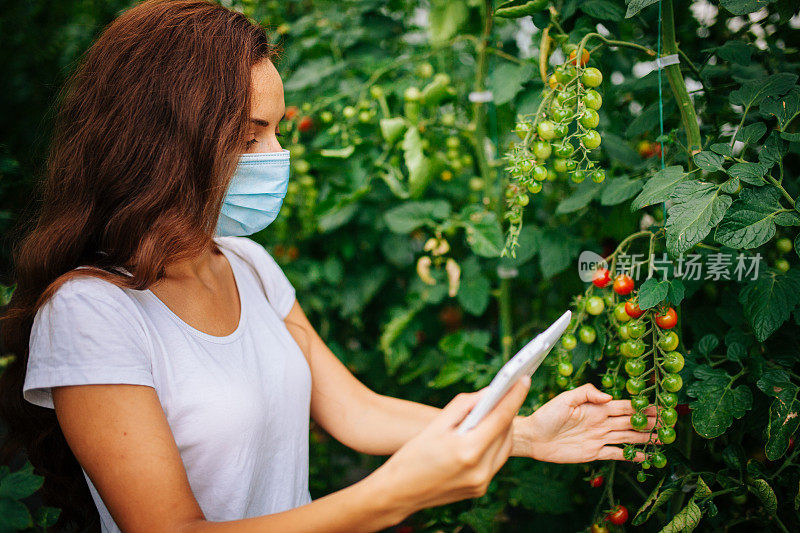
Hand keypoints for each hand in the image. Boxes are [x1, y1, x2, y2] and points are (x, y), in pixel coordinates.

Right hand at [372, 377, 530, 520]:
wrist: (398, 493)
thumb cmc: (412, 455)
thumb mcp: (435, 424)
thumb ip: (464, 406)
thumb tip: (488, 393)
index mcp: (467, 451)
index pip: (501, 418)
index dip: (514, 396)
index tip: (524, 379)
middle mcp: (480, 470)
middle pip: (506, 433)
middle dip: (508, 410)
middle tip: (508, 391)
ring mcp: (481, 483)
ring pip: (504, 448)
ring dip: (503, 428)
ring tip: (498, 410)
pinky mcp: (480, 490)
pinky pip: (495, 461)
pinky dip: (494, 444)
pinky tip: (487, 432)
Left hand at [513, 383, 656, 462]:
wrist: (533, 437)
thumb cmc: (546, 415)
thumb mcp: (565, 399)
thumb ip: (587, 393)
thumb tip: (609, 397)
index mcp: (596, 408)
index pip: (623, 406)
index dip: (640, 407)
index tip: (658, 407)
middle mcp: (601, 422)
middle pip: (629, 422)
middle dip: (648, 422)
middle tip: (668, 424)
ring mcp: (598, 438)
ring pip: (626, 437)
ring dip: (643, 438)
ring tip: (661, 439)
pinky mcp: (593, 452)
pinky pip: (615, 453)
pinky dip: (630, 455)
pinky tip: (643, 456)